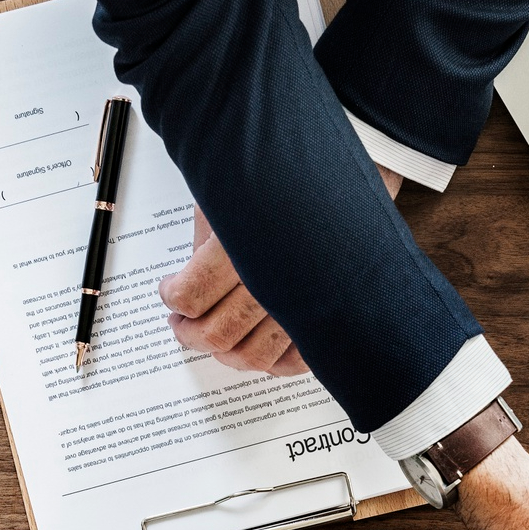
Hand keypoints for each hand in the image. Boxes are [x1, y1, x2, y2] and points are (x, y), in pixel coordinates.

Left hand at [159, 165, 402, 374]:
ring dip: (226, 354)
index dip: (173, 298)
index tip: (169, 291)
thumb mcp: (233, 195)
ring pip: (255, 357)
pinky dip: (271, 363)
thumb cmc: (292, 173)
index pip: (192, 296)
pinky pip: (296, 363)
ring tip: (214, 337)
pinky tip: (256, 346)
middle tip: (181, 324)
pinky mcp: (329, 317)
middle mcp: (278, 283)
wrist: (358, 166)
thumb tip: (190, 282)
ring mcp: (306, 305)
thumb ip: (209, 243)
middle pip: (219, 335)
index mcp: (246, 247)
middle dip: (191, 334)